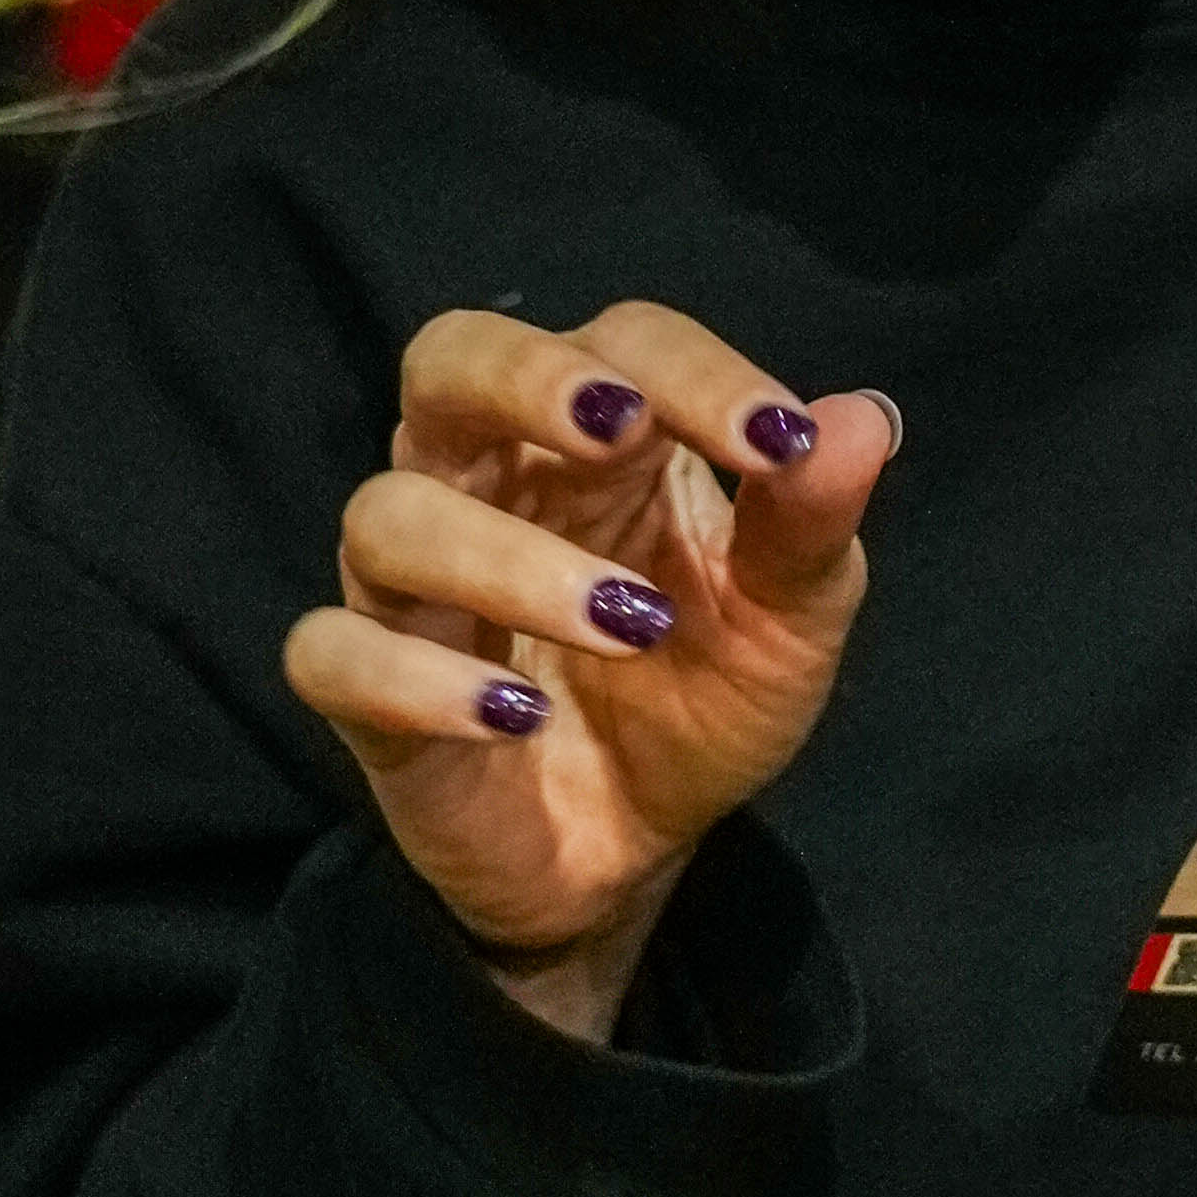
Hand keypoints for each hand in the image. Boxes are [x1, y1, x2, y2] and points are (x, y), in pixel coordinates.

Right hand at [284, 304, 897, 1008]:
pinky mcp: (368, 692)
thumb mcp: (786, 622)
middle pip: (448, 360)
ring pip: (390, 515)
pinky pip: (335, 654)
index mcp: (598, 443)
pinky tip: (516, 717)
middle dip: (527, 377)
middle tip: (619, 430)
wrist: (638, 851)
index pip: (623, 344)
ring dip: (508, 560)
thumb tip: (861, 420)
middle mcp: (488, 482)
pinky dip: (416, 678)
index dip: (695, 374)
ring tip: (627, 623)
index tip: (778, 441)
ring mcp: (415, 585)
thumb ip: (811, 526)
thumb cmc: (701, 699)